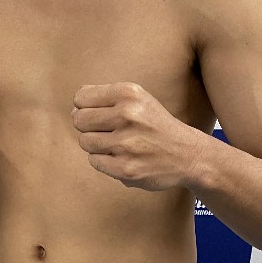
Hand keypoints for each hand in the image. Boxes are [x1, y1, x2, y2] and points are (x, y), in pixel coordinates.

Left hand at [72, 82, 205, 190]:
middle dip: (88, 126)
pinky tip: (121, 157)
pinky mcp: (126, 168)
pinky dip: (103, 160)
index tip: (99, 113)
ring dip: (96, 144)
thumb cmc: (154, 124)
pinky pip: (94, 161)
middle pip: (79, 120)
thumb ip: (103, 98)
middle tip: (107, 130)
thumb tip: (73, 110)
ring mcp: (127, 143)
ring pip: (85, 142)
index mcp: (129, 94)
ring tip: (116, 144)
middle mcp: (128, 115)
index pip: (81, 98)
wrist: (188, 155)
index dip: (85, 107)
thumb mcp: (136, 99)